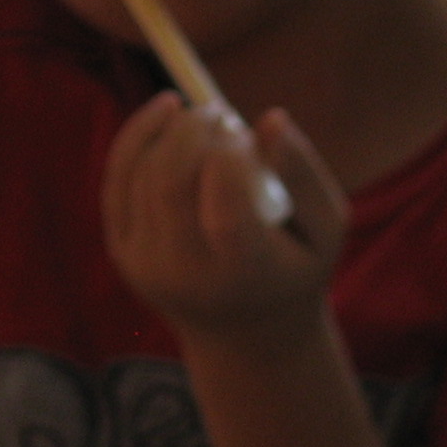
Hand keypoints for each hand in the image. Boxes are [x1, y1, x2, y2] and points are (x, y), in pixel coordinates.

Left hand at [101, 95, 346, 346]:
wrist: (245, 335)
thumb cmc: (294, 270)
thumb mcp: (327, 229)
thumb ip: (304, 173)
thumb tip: (271, 117)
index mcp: (243, 271)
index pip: (223, 200)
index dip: (232, 153)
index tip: (248, 143)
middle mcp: (186, 274)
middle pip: (169, 180)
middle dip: (194, 129)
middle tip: (221, 115)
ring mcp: (147, 266)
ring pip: (143, 172)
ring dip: (173, 130)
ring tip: (208, 124)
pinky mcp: (123, 253)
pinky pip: (119, 179)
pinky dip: (138, 136)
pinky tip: (167, 110)